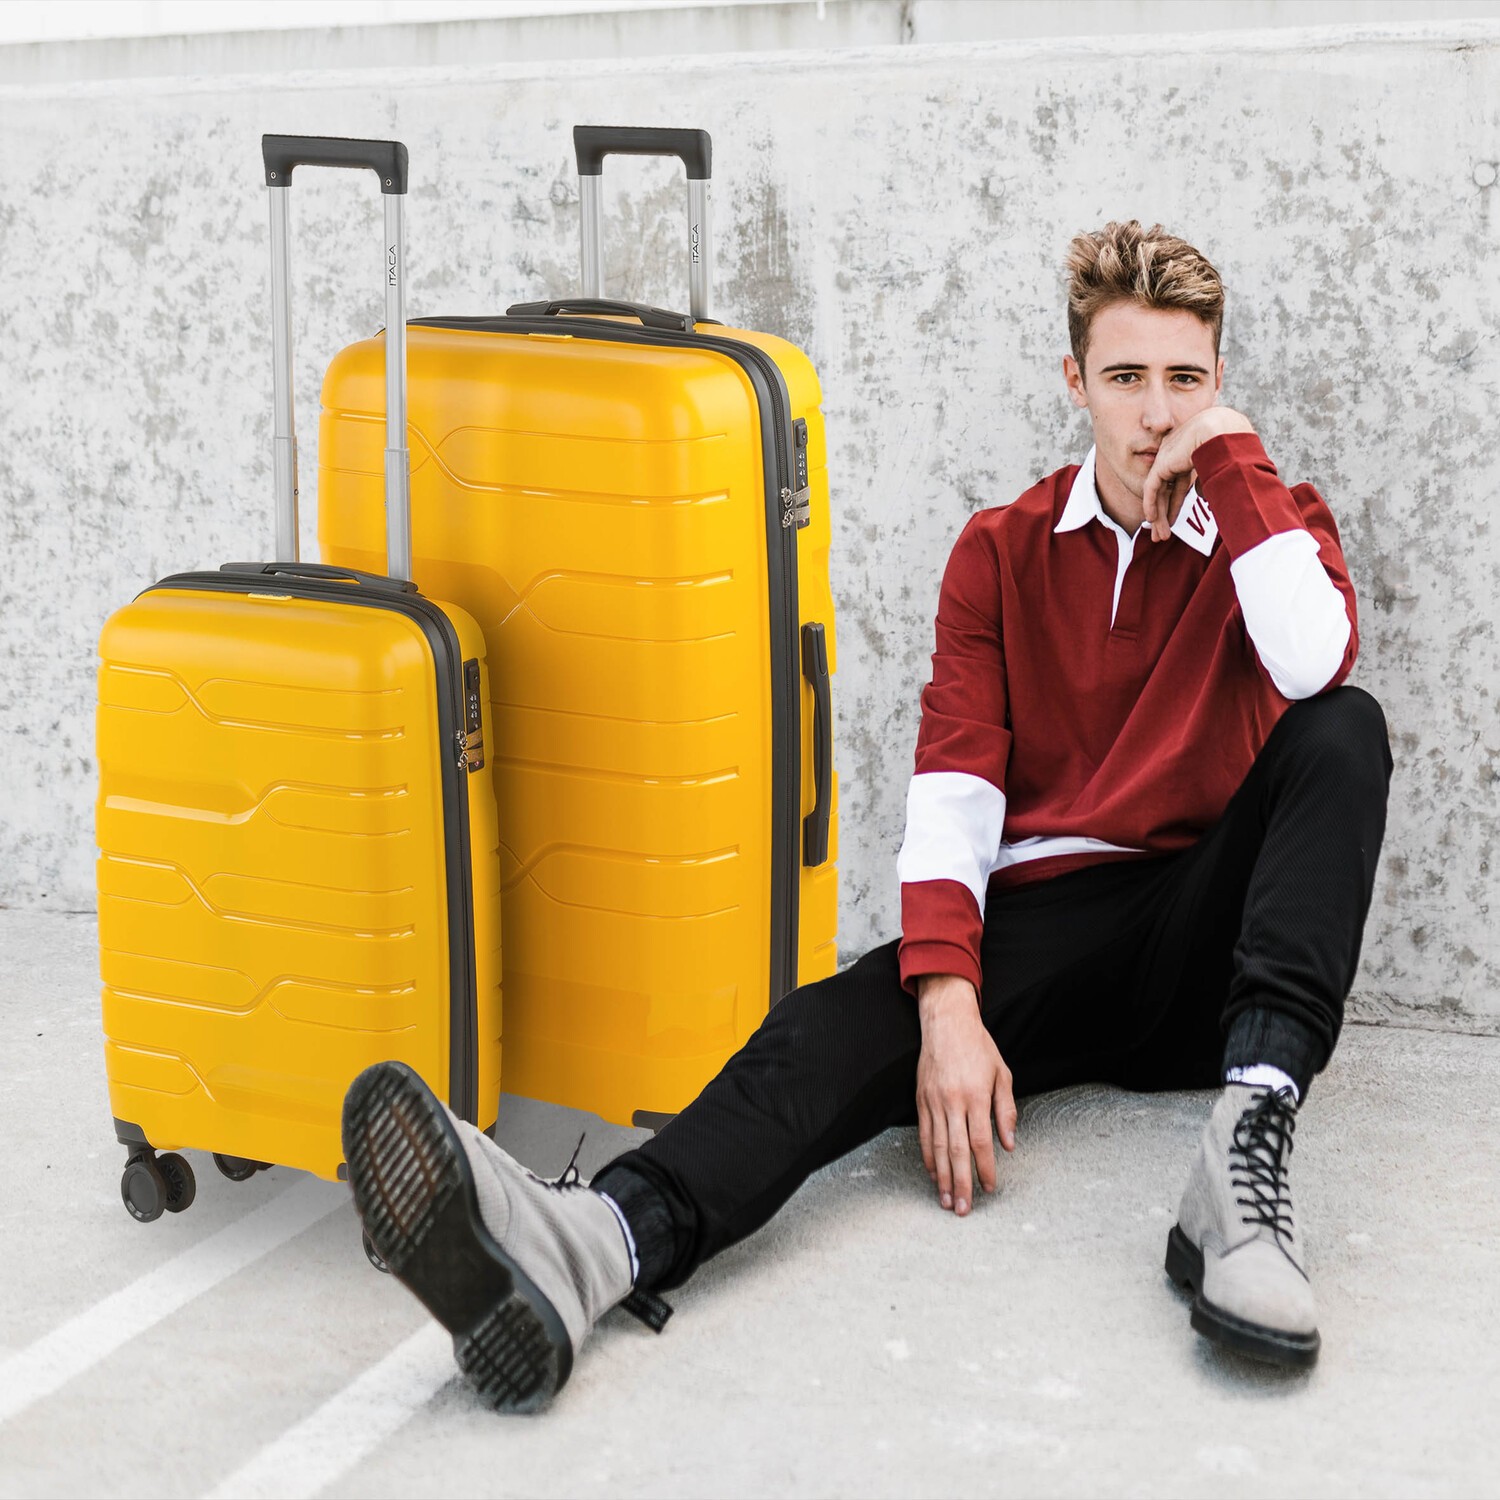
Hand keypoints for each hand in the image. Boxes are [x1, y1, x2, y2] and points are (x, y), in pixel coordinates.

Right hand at [915, 975, 1016, 1215]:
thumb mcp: (1002, 1074)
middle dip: (961, 1183)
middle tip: (962, 1209)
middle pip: (957, 1151)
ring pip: (937, 1146)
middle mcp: (953, 1101)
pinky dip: (927, 1155)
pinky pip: (924, 1132)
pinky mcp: (921, 1098)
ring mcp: (934, 1101)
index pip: (981, 1142)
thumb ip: (1006, 1110)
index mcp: (976, 1096)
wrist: (947, 1022)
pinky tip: (931, 1171)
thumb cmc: (979, 1046)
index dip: (985, 1168)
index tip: (990, 1187)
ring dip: (942, 1176)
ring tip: (945, 1199)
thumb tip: (1008, 1143)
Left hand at [1141, 407, 1254, 542]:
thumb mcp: (1218, 468)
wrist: (1224, 432)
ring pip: (1158, 491)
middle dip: (1165, 512)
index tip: (1174, 521)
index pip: (1177, 481)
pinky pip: (1151, 488)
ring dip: (1159, 515)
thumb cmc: (1231, 447)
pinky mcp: (1162, 464)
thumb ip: (1206, 480)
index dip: (1175, 502)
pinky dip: (1150, 504)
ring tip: (1160, 536)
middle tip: (1163, 534)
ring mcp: (1167, 457)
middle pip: (1166, 489)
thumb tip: (1201, 495)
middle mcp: (1175, 454)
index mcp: (1189, 452)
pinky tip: (1151, 519)